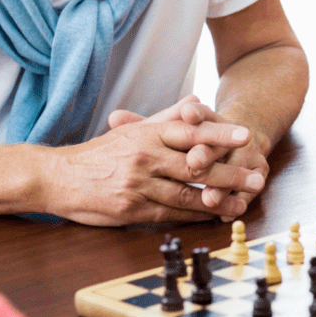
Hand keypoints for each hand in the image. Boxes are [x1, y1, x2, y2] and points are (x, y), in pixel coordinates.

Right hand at [107, 96, 267, 219]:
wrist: (58, 178)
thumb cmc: (101, 153)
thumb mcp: (132, 129)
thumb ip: (167, 117)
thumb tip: (196, 100)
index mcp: (147, 134)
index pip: (190, 131)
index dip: (220, 134)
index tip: (247, 136)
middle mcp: (144, 157)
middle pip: (195, 166)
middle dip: (230, 173)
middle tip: (257, 177)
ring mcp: (137, 185)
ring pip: (186, 194)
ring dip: (217, 200)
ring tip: (242, 203)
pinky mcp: (131, 209)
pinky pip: (170, 213)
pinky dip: (193, 215)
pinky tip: (212, 216)